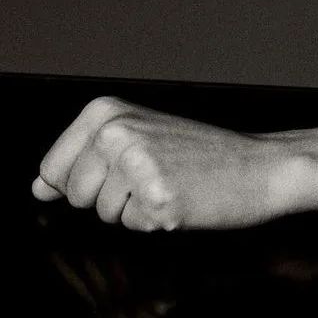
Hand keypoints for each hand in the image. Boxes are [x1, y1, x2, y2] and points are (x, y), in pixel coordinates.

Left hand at [32, 96, 298, 230]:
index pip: (52, 169)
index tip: (126, 163)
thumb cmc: (201, 153)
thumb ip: (83, 159)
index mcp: (108, 110)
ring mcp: (136, 163)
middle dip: (109, 196)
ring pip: (102, 214)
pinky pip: (132, 226)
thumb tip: (39, 187)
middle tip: (155, 174)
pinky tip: (183, 197)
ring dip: (133, 209)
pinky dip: (155, 220)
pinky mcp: (156, 195)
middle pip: (75, 194)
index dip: (87, 178)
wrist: (260, 165)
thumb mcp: (138, 138)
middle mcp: (118, 130)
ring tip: (170, 183)